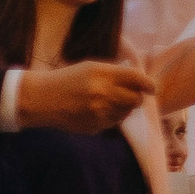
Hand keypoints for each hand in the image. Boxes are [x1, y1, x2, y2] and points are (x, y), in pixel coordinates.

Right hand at [14, 60, 154, 131]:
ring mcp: (99, 111)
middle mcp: (102, 92)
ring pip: (126, 113)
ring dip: (123, 108)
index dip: (148, 84)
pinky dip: (111, 117)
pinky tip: (98, 111)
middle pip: (135, 99)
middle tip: (129, 96)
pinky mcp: (95, 126)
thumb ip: (114, 72)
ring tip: (108, 102)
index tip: (152, 88)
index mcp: (101, 73)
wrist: (42, 99)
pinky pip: (114, 123)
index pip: (135, 78)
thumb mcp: (89, 67)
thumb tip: (140, 79)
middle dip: (135, 97)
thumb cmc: (67, 80)